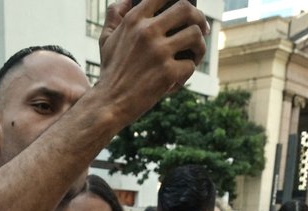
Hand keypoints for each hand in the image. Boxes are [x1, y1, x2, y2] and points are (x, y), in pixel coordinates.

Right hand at [98, 0, 209, 121]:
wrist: (110, 102)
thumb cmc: (111, 70)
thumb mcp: (106, 38)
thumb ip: (115, 14)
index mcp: (134, 20)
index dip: (179, 0)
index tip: (186, 11)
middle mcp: (147, 31)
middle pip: (186, 9)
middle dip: (199, 18)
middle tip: (202, 28)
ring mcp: (159, 52)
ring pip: (195, 35)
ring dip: (199, 46)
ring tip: (194, 54)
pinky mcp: (168, 72)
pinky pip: (191, 65)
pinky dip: (187, 72)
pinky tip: (177, 79)